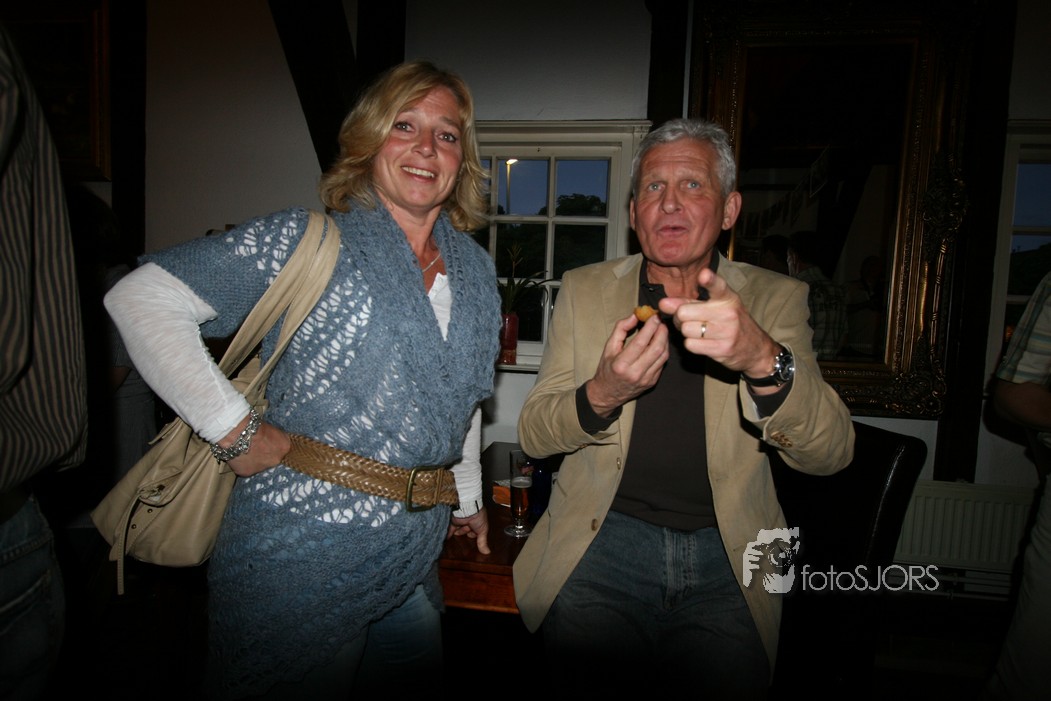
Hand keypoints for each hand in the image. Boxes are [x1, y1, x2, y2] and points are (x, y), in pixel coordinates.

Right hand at [224, 418, 290, 476]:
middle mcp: (276, 460)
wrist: (238, 433)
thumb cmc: (254, 426)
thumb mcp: (270, 428)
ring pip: (259, 465)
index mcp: (284, 447)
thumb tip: (269, 439)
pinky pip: (246, 468)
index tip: (267, 441)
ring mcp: (262, 468)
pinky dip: (242, 463)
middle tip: (255, 447)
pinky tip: (237, 456)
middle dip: (265, 454)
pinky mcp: (247, 472)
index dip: (274, 444)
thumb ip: (273, 437)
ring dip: (254, 459)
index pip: (283, 447)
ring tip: (244, 451)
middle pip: (272, 458)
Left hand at [447, 507, 489, 554]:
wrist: (468, 509)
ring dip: (457, 533)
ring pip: (458, 529)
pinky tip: (446, 539)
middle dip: (464, 533)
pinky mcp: (453, 520)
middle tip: (463, 540)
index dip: (473, 535)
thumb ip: (483, 542)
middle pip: (465, 530)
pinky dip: (448, 534)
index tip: (472, 537)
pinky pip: (450, 528)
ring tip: (454, 540)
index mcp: (477, 522)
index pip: (474, 532)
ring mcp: (461, 521)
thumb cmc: (478, 517)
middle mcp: (469, 521)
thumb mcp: (483, 530)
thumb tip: (487, 553)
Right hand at [585, 312, 669, 417]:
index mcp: (621, 364)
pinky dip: (663, 350)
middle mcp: (635, 373)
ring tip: (661, 330)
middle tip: (661, 322)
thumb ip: (621, 329)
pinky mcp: (652, 382)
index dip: (650, 327)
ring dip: (664, 340)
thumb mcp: (608, 347)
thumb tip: (635, 315)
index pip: (640, 342)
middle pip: (656, 349)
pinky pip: (662, 363)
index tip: (654, 316)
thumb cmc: (607, 369)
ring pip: (663, 356)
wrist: (608, 393)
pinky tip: (660, 343)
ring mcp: (646, 379)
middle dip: (661, 332)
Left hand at [659, 268, 781, 389]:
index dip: (709, 280)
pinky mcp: (722, 349)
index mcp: (727, 297)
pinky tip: (704, 343)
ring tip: (699, 332)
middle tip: (690, 320)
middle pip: (684, 312)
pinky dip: (692, 344)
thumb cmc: (729, 323)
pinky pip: (690, 345)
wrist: (755, 349)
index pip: (718, 286)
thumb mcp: (714, 307)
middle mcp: (728, 313)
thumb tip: (663, 303)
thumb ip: (687, 302)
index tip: (703, 275)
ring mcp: (726, 332)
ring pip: (685, 330)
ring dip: (686, 332)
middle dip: (680, 318)